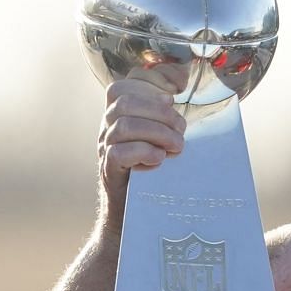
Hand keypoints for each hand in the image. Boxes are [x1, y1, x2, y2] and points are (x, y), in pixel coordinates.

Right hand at [96, 76, 188, 222]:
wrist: (134, 212)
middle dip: (159, 111)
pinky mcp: (109, 170)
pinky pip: (119, 152)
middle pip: (125, 101)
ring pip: (124, 125)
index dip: (153, 79)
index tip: (180, 88)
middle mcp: (109, 125)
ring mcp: (105, 147)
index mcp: (121, 112)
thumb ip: (170, 114)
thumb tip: (184, 84)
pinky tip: (160, 159)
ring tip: (177, 146)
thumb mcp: (164, 137)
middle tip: (182, 129)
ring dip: (157, 132)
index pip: (128, 82)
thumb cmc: (155, 170)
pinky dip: (144, 152)